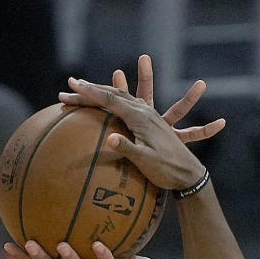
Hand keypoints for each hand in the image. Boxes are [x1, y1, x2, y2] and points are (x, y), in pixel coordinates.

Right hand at [60, 59, 211, 190]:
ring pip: (121, 96)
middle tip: (71, 85)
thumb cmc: (166, 169)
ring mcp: (148, 114)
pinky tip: (109, 101)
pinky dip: (115, 100)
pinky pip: (129, 103)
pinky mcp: (151, 121)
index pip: (110, 100)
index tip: (71, 86)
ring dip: (102, 91)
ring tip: (85, 89)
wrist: (188, 173)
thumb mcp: (145, 161)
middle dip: (91, 89)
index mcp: (140, 117)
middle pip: (113, 94)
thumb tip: (109, 139)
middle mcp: (143, 111)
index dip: (89, 92)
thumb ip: (127, 148)